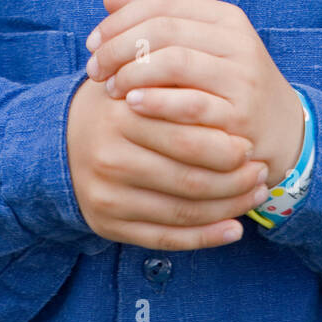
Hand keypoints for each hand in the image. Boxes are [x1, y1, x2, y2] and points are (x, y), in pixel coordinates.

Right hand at [66, 68, 272, 250]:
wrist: (59, 140)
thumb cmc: (116, 106)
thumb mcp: (139, 83)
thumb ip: (176, 86)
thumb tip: (233, 105)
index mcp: (121, 116)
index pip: (188, 138)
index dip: (227, 146)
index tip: (252, 144)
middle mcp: (110, 158)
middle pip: (190, 179)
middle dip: (235, 180)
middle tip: (261, 172)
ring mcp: (107, 196)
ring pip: (183, 212)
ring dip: (229, 208)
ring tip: (256, 196)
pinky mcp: (107, 224)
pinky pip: (166, 238)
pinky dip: (206, 238)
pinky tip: (234, 229)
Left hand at [85, 0, 305, 189]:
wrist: (281, 131)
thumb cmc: (226, 84)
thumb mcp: (198, 46)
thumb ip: (156, 21)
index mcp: (225, 17)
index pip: (162, 2)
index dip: (120, 20)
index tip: (93, 42)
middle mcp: (238, 41)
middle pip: (164, 29)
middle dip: (118, 48)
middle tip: (94, 70)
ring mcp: (242, 79)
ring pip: (175, 62)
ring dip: (132, 74)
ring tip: (111, 89)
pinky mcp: (240, 117)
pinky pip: (190, 104)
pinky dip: (155, 102)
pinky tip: (132, 104)